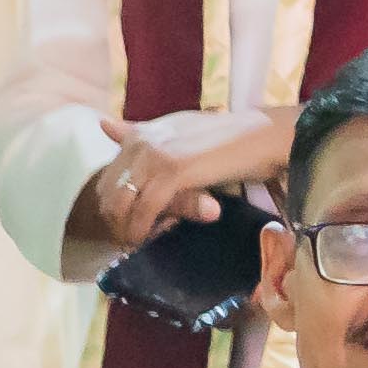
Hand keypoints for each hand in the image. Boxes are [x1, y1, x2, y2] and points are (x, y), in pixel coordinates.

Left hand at [78, 109, 292, 258]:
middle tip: (135, 240)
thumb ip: (142, 132)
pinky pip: (145, 209)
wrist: (264, 135)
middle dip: (116, 222)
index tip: (129, 225)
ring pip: (121, 204)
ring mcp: (155, 155)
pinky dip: (145, 228)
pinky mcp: (173, 171)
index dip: (114, 207)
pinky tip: (154, 237)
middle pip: (107, 194)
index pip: (106, 178)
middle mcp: (141, 141)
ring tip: (143, 242)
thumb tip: (103, 125)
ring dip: (127, 229)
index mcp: (141, 133)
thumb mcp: (177, 132)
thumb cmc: (229, 137)